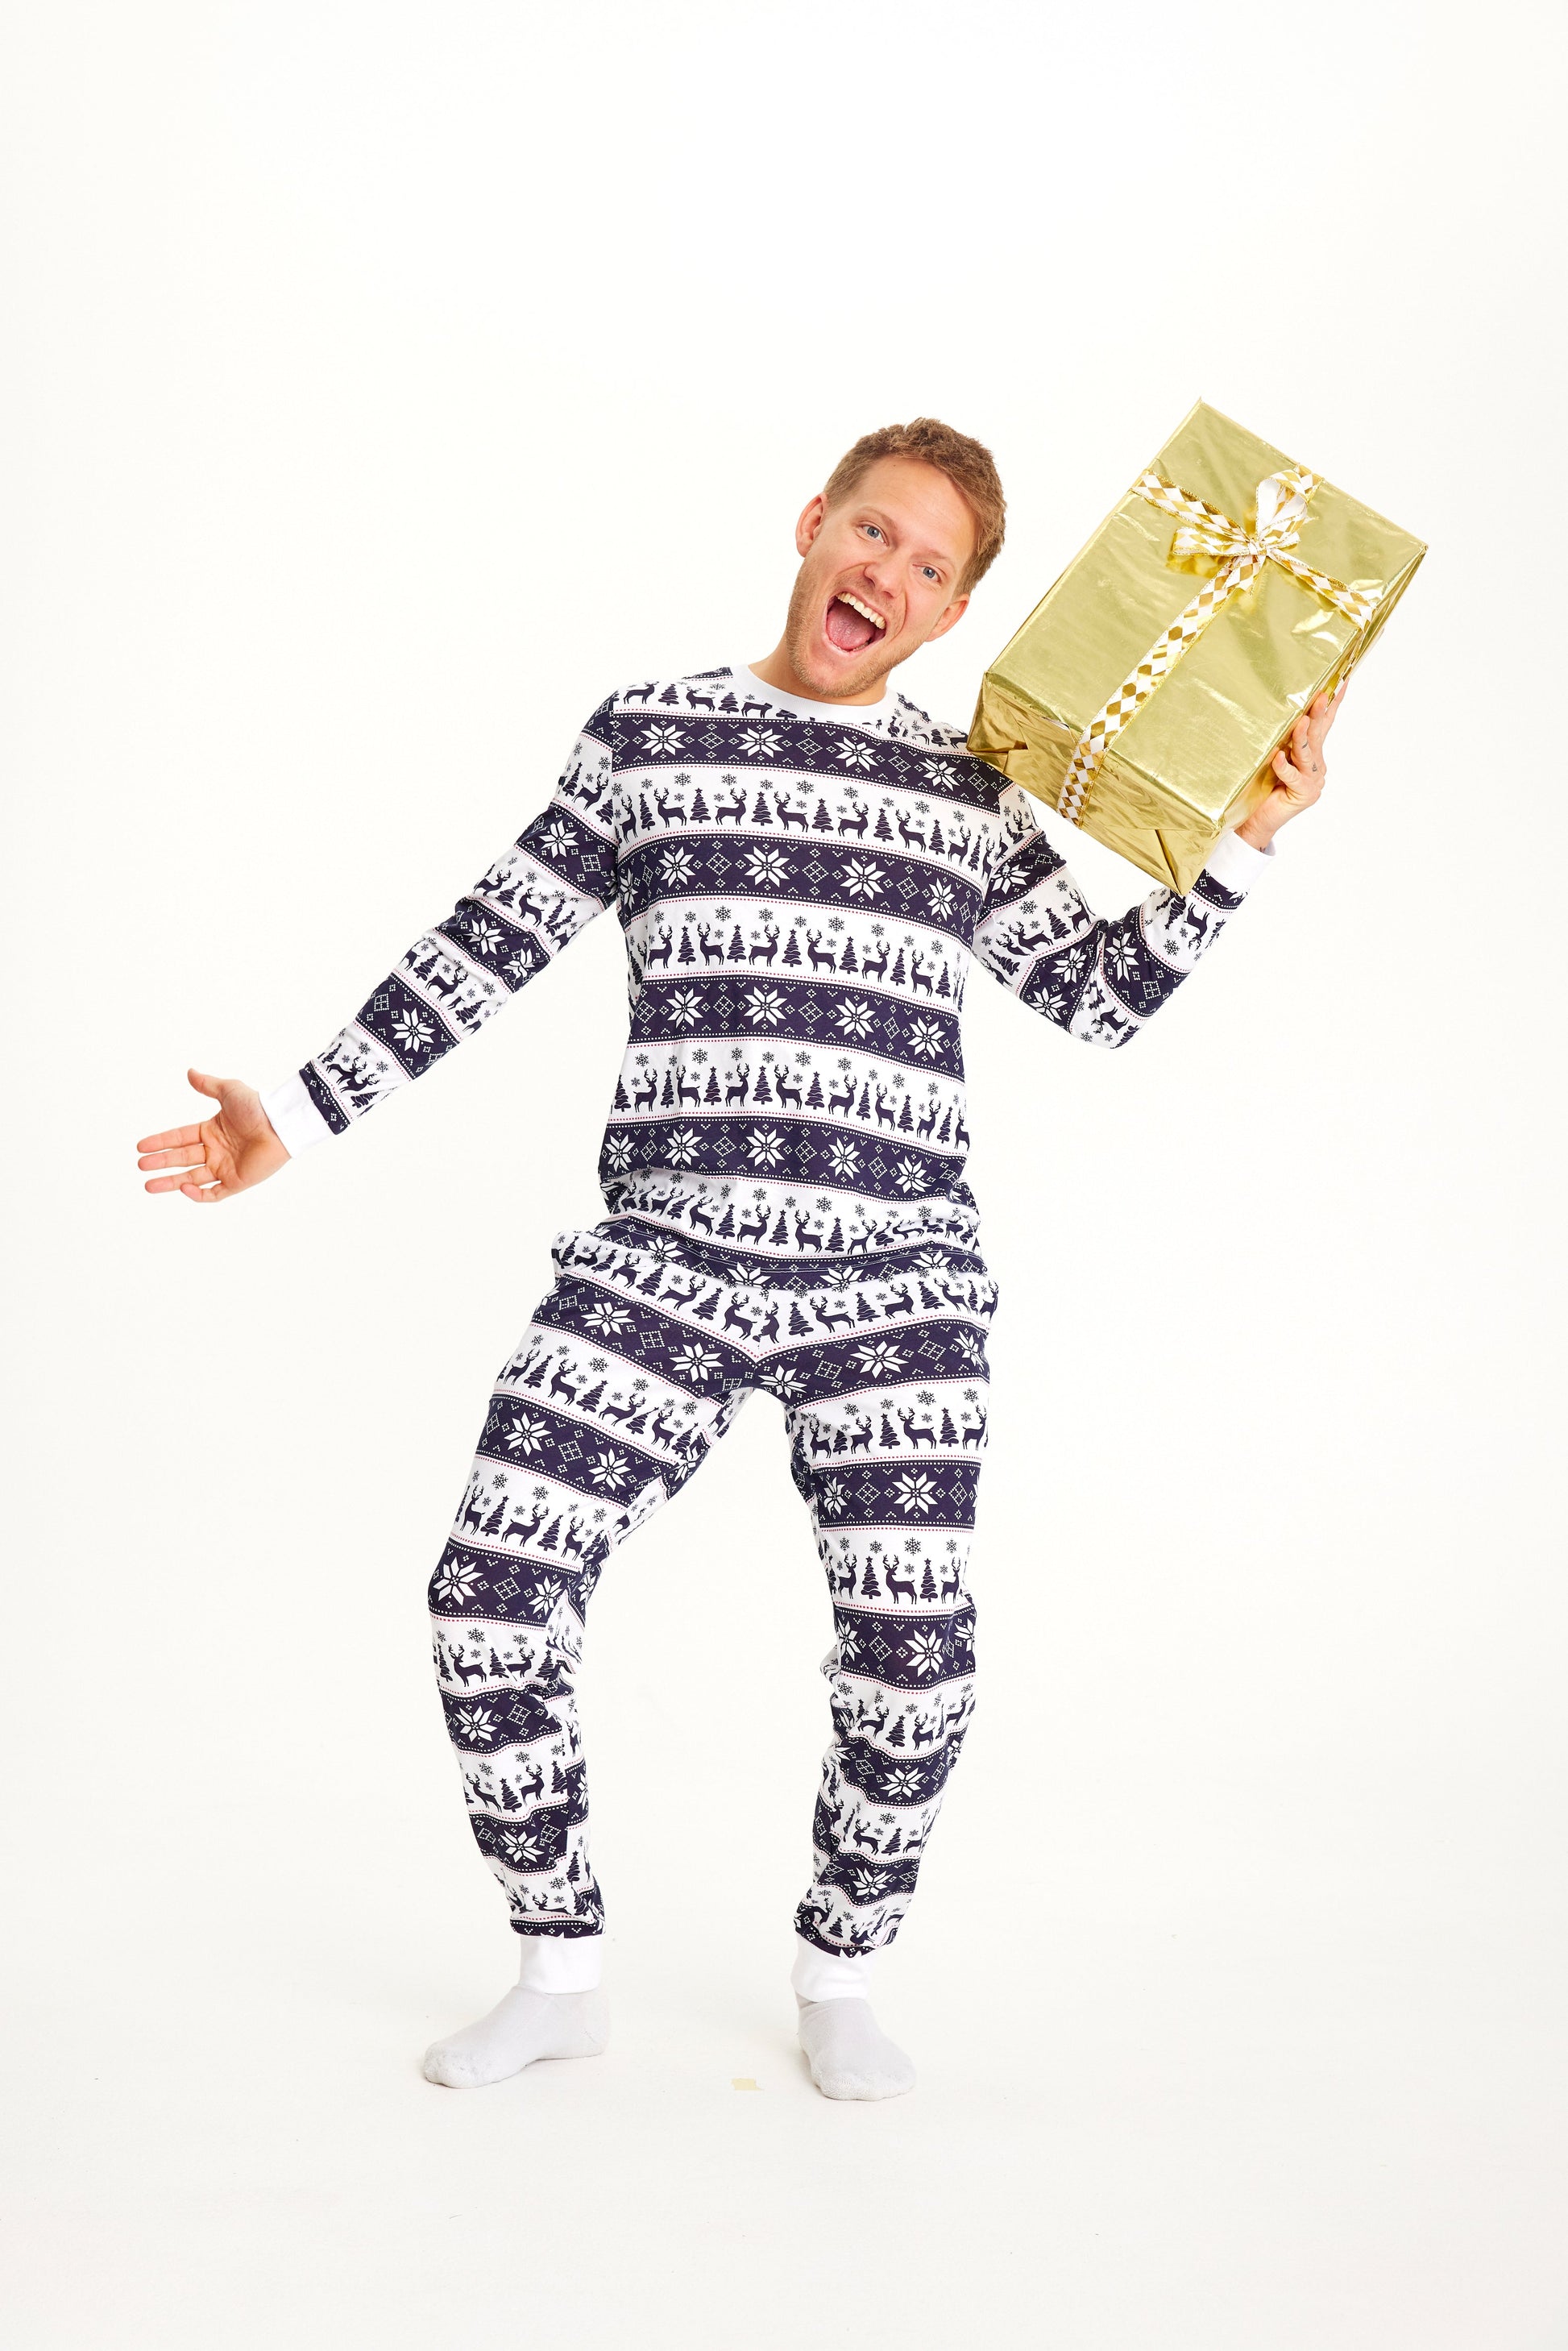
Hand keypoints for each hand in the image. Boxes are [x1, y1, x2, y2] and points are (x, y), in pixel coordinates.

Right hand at [136, 1069, 290, 1203]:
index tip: (141, 1146)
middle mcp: (216, 1150)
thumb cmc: (258, 1107)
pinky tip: (182, 1189)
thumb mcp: (229, 1091)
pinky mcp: (237, 1181)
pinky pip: (214, 1193)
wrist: (280, 1124)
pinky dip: (198, 1194)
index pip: (180, 1138)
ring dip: (170, 1183)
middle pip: (181, 1159)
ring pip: (192, 1179)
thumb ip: (207, 1084)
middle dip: (160, 1163)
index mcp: (211, 1131)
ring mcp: (225, 1167)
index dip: (160, 1142)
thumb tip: (189, 1072)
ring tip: (148, 1185)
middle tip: (141, 1165)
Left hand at [1236, 680, 1346, 851]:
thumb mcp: (1274, 756)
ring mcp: (1313, 781)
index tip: (1342, 681)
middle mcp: (1317, 767)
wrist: (1256, 820)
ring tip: (1302, 720)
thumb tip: (1282, 712)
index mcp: (1313, 755)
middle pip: (1319, 735)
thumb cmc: (1263, 787)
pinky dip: (1284, 766)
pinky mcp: (1303, 794)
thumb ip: (1283, 740)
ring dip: (1304, 736)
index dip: (1334, 704)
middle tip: (1322, 695)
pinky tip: (1278, 757)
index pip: (1325, 725)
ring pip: (1308, 754)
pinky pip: (1292, 776)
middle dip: (1320, 714)